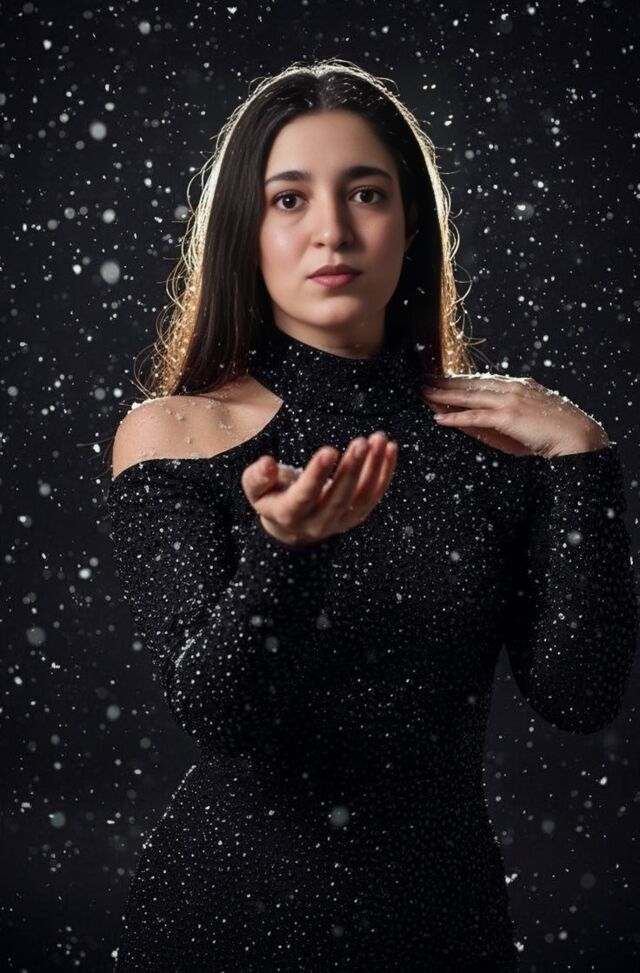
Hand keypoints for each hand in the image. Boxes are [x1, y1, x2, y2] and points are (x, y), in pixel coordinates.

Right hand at [241, 431, 398, 547]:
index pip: (305, 495)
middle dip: (352, 469)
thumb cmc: (272, 496)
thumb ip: (258, 476)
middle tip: (361, 442)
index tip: (329, 450)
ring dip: (374, 467)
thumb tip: (267, 462)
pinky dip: (384, 472)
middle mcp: (317, 523)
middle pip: (338, 497)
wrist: (291, 525)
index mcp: (289, 514)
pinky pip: (374, 495)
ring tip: (379, 440)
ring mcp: (340, 522)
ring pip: (361, 497)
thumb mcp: (255, 488)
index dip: (317, 474)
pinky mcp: (356, 516)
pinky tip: (389, 449)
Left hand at [422, 374, 609, 458]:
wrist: (578, 438)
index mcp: (519, 386)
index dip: (460, 379)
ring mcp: (510, 400)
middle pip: (471, 383)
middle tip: (423, 379)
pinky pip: (475, 416)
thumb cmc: (554, 435)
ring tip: (424, 393)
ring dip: (443, 394)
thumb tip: (469, 419)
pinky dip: (455, 416)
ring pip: (469, 395)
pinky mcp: (507, 416)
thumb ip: (497, 419)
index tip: (441, 378)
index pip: (482, 380)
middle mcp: (512, 388)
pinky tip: (439, 417)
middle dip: (445, 381)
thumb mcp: (523, 423)